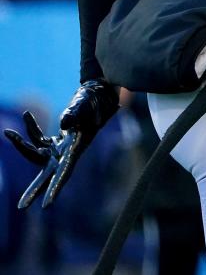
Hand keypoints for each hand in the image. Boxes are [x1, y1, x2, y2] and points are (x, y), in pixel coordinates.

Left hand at [3, 80, 118, 207]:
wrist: (96, 98)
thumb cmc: (92, 103)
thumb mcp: (85, 106)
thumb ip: (75, 113)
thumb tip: (63, 123)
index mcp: (75, 150)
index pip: (63, 173)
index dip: (54, 188)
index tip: (46, 206)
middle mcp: (66, 153)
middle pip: (47, 175)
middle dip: (34, 190)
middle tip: (21, 207)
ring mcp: (59, 148)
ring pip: (36, 153)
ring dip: (21, 144)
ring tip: (8, 133)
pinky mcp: (54, 141)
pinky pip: (37, 139)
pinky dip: (30, 128)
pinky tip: (26, 115)